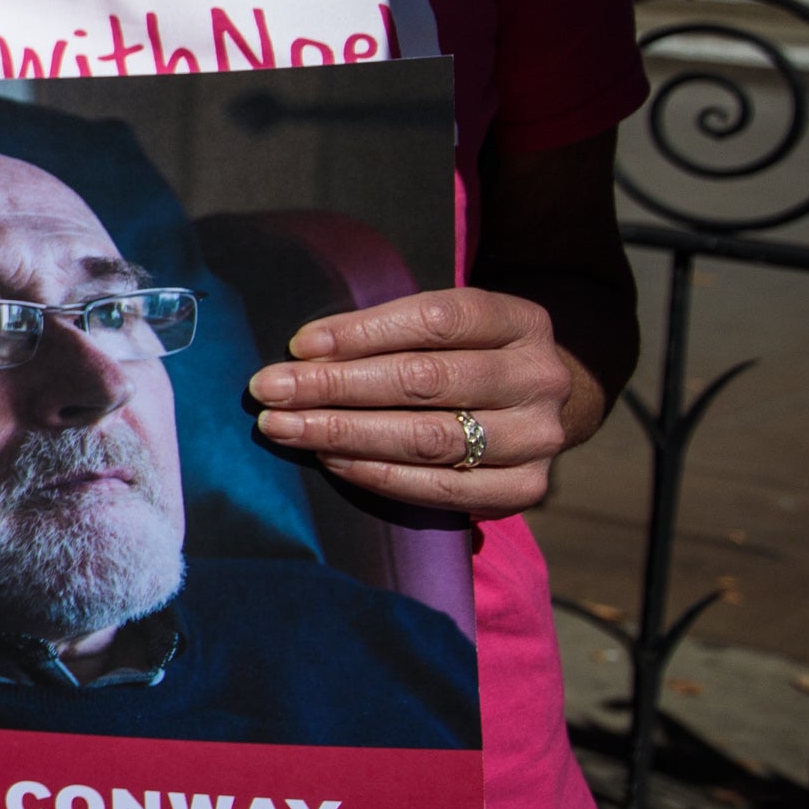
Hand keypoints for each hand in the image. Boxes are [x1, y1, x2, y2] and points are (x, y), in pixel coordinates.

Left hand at [246, 285, 581, 513]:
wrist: (536, 408)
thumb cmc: (467, 356)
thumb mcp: (446, 327)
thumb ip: (388, 332)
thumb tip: (303, 353)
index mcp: (520, 321)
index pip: (437, 319)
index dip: (362, 331)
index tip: (300, 344)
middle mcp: (539, 378)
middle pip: (426, 380)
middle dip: (336, 386)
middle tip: (270, 390)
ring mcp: (538, 438)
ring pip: (429, 438)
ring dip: (344, 433)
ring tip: (285, 428)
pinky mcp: (525, 488)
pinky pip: (440, 488)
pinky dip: (377, 474)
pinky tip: (331, 460)